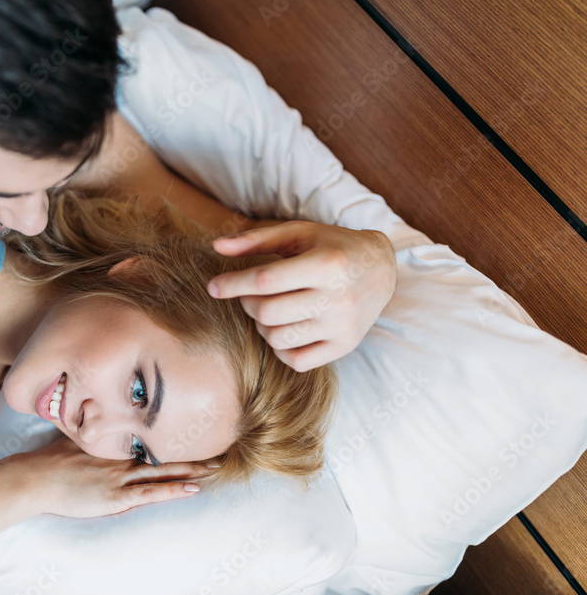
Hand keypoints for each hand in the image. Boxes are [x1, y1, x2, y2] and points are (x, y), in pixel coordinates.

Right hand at [10, 437, 211, 518]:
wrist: (32, 479)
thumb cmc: (48, 461)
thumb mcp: (74, 440)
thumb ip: (91, 434)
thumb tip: (96, 421)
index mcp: (112, 445)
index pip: (150, 438)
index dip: (174, 436)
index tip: (196, 431)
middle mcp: (120, 458)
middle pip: (163, 453)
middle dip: (191, 452)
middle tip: (219, 447)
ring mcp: (119, 478)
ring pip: (162, 471)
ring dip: (190, 471)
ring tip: (215, 468)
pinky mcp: (114, 497)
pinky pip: (149, 493)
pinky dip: (171, 490)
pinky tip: (191, 489)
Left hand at [207, 221, 395, 371]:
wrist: (381, 268)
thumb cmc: (331, 247)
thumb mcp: (298, 233)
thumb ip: (256, 239)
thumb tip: (216, 248)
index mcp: (327, 263)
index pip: (266, 280)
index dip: (233, 284)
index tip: (213, 286)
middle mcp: (338, 297)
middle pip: (267, 312)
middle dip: (248, 303)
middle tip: (250, 294)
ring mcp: (342, 326)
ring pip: (277, 339)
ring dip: (261, 325)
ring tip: (268, 309)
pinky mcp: (345, 346)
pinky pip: (296, 360)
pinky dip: (280, 348)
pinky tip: (283, 328)